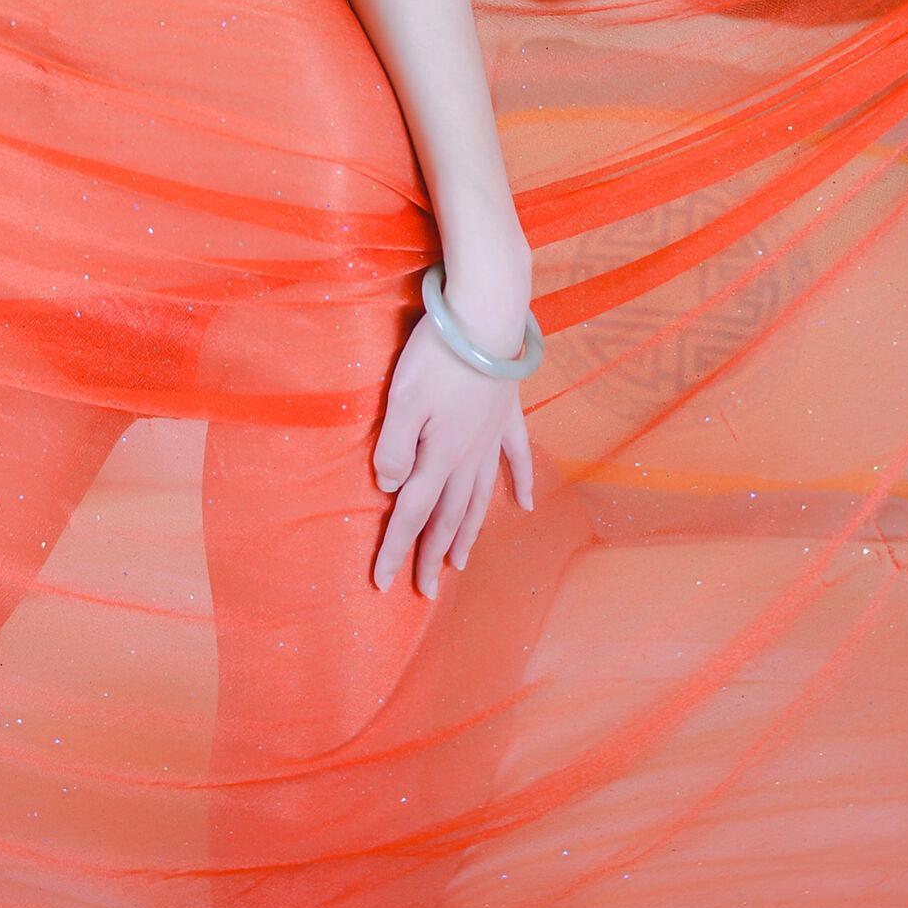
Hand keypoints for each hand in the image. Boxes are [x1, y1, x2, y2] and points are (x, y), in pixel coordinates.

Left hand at [370, 304, 534, 596]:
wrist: (486, 318)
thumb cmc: (438, 355)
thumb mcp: (402, 401)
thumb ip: (394, 449)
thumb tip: (392, 490)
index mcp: (438, 456)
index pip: (412, 514)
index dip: (396, 550)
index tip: (383, 585)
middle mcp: (467, 456)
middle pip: (446, 515)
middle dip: (433, 554)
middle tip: (425, 590)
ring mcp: (491, 437)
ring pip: (478, 497)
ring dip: (468, 532)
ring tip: (460, 562)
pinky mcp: (507, 415)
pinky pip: (516, 458)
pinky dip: (520, 483)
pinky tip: (525, 504)